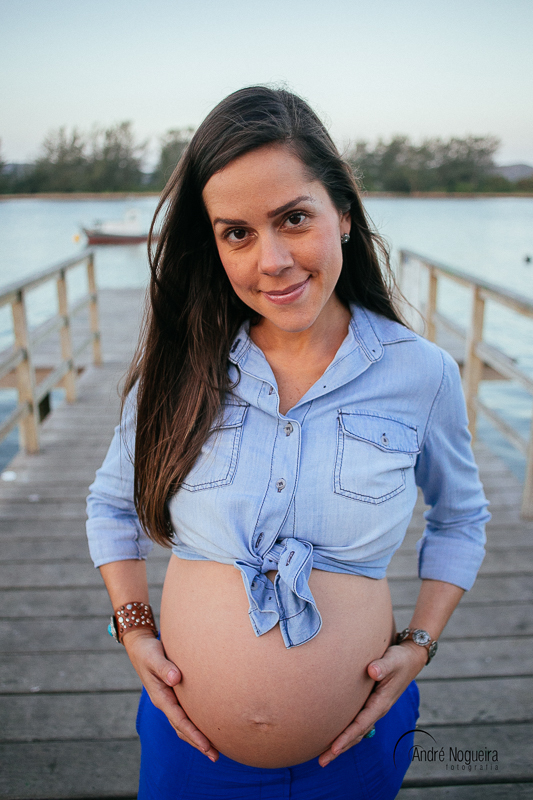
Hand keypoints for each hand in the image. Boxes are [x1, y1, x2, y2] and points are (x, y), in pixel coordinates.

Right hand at [124, 630, 218, 761]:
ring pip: (183, 724)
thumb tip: (175, 679)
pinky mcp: (173, 695)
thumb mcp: (154, 657)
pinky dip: (194, 724)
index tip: (207, 746)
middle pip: (182, 729)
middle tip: (215, 757)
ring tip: (213, 750)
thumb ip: (164, 667)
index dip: (193, 734)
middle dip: (198, 743)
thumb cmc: (148, 651)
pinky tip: (206, 726)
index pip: (179, 721)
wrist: (140, 647)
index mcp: (161, 697)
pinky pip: (185, 714)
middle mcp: (165, 703)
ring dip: (197, 737)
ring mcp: (169, 700)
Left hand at [318, 641, 425, 766]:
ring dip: (340, 743)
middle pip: (356, 734)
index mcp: (381, 703)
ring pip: (355, 731)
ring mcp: (373, 708)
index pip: (361, 724)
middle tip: (321, 762)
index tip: (334, 748)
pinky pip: (356, 722)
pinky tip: (333, 735)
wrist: (410, 658)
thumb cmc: (400, 659)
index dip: (347, 737)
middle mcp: (376, 709)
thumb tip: (372, 671)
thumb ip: (383, 666)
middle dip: (339, 748)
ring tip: (324, 756)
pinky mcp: (369, 702)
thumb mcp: (393, 660)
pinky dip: (345, 731)